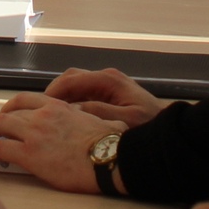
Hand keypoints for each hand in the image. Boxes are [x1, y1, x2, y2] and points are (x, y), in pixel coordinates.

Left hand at [0, 96, 125, 192]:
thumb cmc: (110, 145)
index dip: (12, 107)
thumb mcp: (100, 121)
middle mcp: (42, 116)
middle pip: (8, 113)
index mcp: (58, 107)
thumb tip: (96, 121)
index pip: (26, 99)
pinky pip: (0, 150)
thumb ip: (90, 119)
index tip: (7, 113)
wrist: (109, 159)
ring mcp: (33, 133)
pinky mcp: (29, 154)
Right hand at [42, 67, 167, 125]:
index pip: (72, 80)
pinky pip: (84, 92)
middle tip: (40, 110)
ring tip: (50, 114)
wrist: (168, 130)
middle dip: (54, 92)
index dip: (53, 92)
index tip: (39, 106)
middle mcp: (106, 78)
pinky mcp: (109, 93)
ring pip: (76, 84)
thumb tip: (73, 109)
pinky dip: (72, 101)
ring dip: (62, 96)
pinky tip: (67, 116)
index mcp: (108, 81)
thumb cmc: (149, 126)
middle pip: (71, 78)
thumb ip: (98, 112)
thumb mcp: (125, 121)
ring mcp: (108, 84)